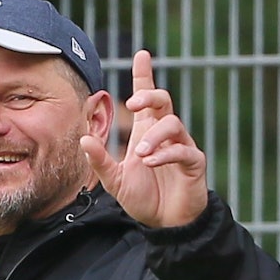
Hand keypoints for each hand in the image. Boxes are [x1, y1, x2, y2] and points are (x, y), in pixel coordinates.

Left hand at [80, 50, 207, 227]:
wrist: (165, 224)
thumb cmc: (144, 198)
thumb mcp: (115, 181)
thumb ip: (100, 161)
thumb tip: (85, 138)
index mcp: (147, 133)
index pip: (147, 98)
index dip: (144, 76)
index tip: (142, 54)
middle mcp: (165, 135)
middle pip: (163, 101)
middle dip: (150, 95)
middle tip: (133, 103)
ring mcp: (182, 147)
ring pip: (173, 124)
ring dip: (155, 136)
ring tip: (141, 155)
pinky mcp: (194, 163)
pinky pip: (184, 150)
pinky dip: (166, 154)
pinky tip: (151, 162)